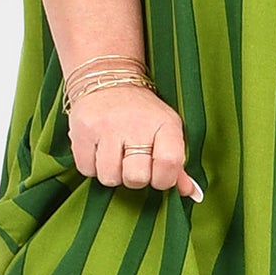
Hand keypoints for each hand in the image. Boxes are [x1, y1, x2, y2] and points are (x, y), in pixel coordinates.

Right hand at [70, 85, 203, 202]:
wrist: (107, 80)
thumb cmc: (142, 114)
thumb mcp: (166, 131)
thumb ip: (178, 165)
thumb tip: (194, 194)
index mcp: (164, 124)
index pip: (169, 164)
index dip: (163, 179)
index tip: (157, 174)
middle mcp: (136, 123)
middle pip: (136, 177)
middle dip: (134, 178)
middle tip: (132, 162)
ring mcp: (106, 126)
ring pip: (109, 177)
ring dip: (112, 173)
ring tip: (114, 154)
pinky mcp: (82, 130)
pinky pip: (86, 170)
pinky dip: (92, 166)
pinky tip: (98, 150)